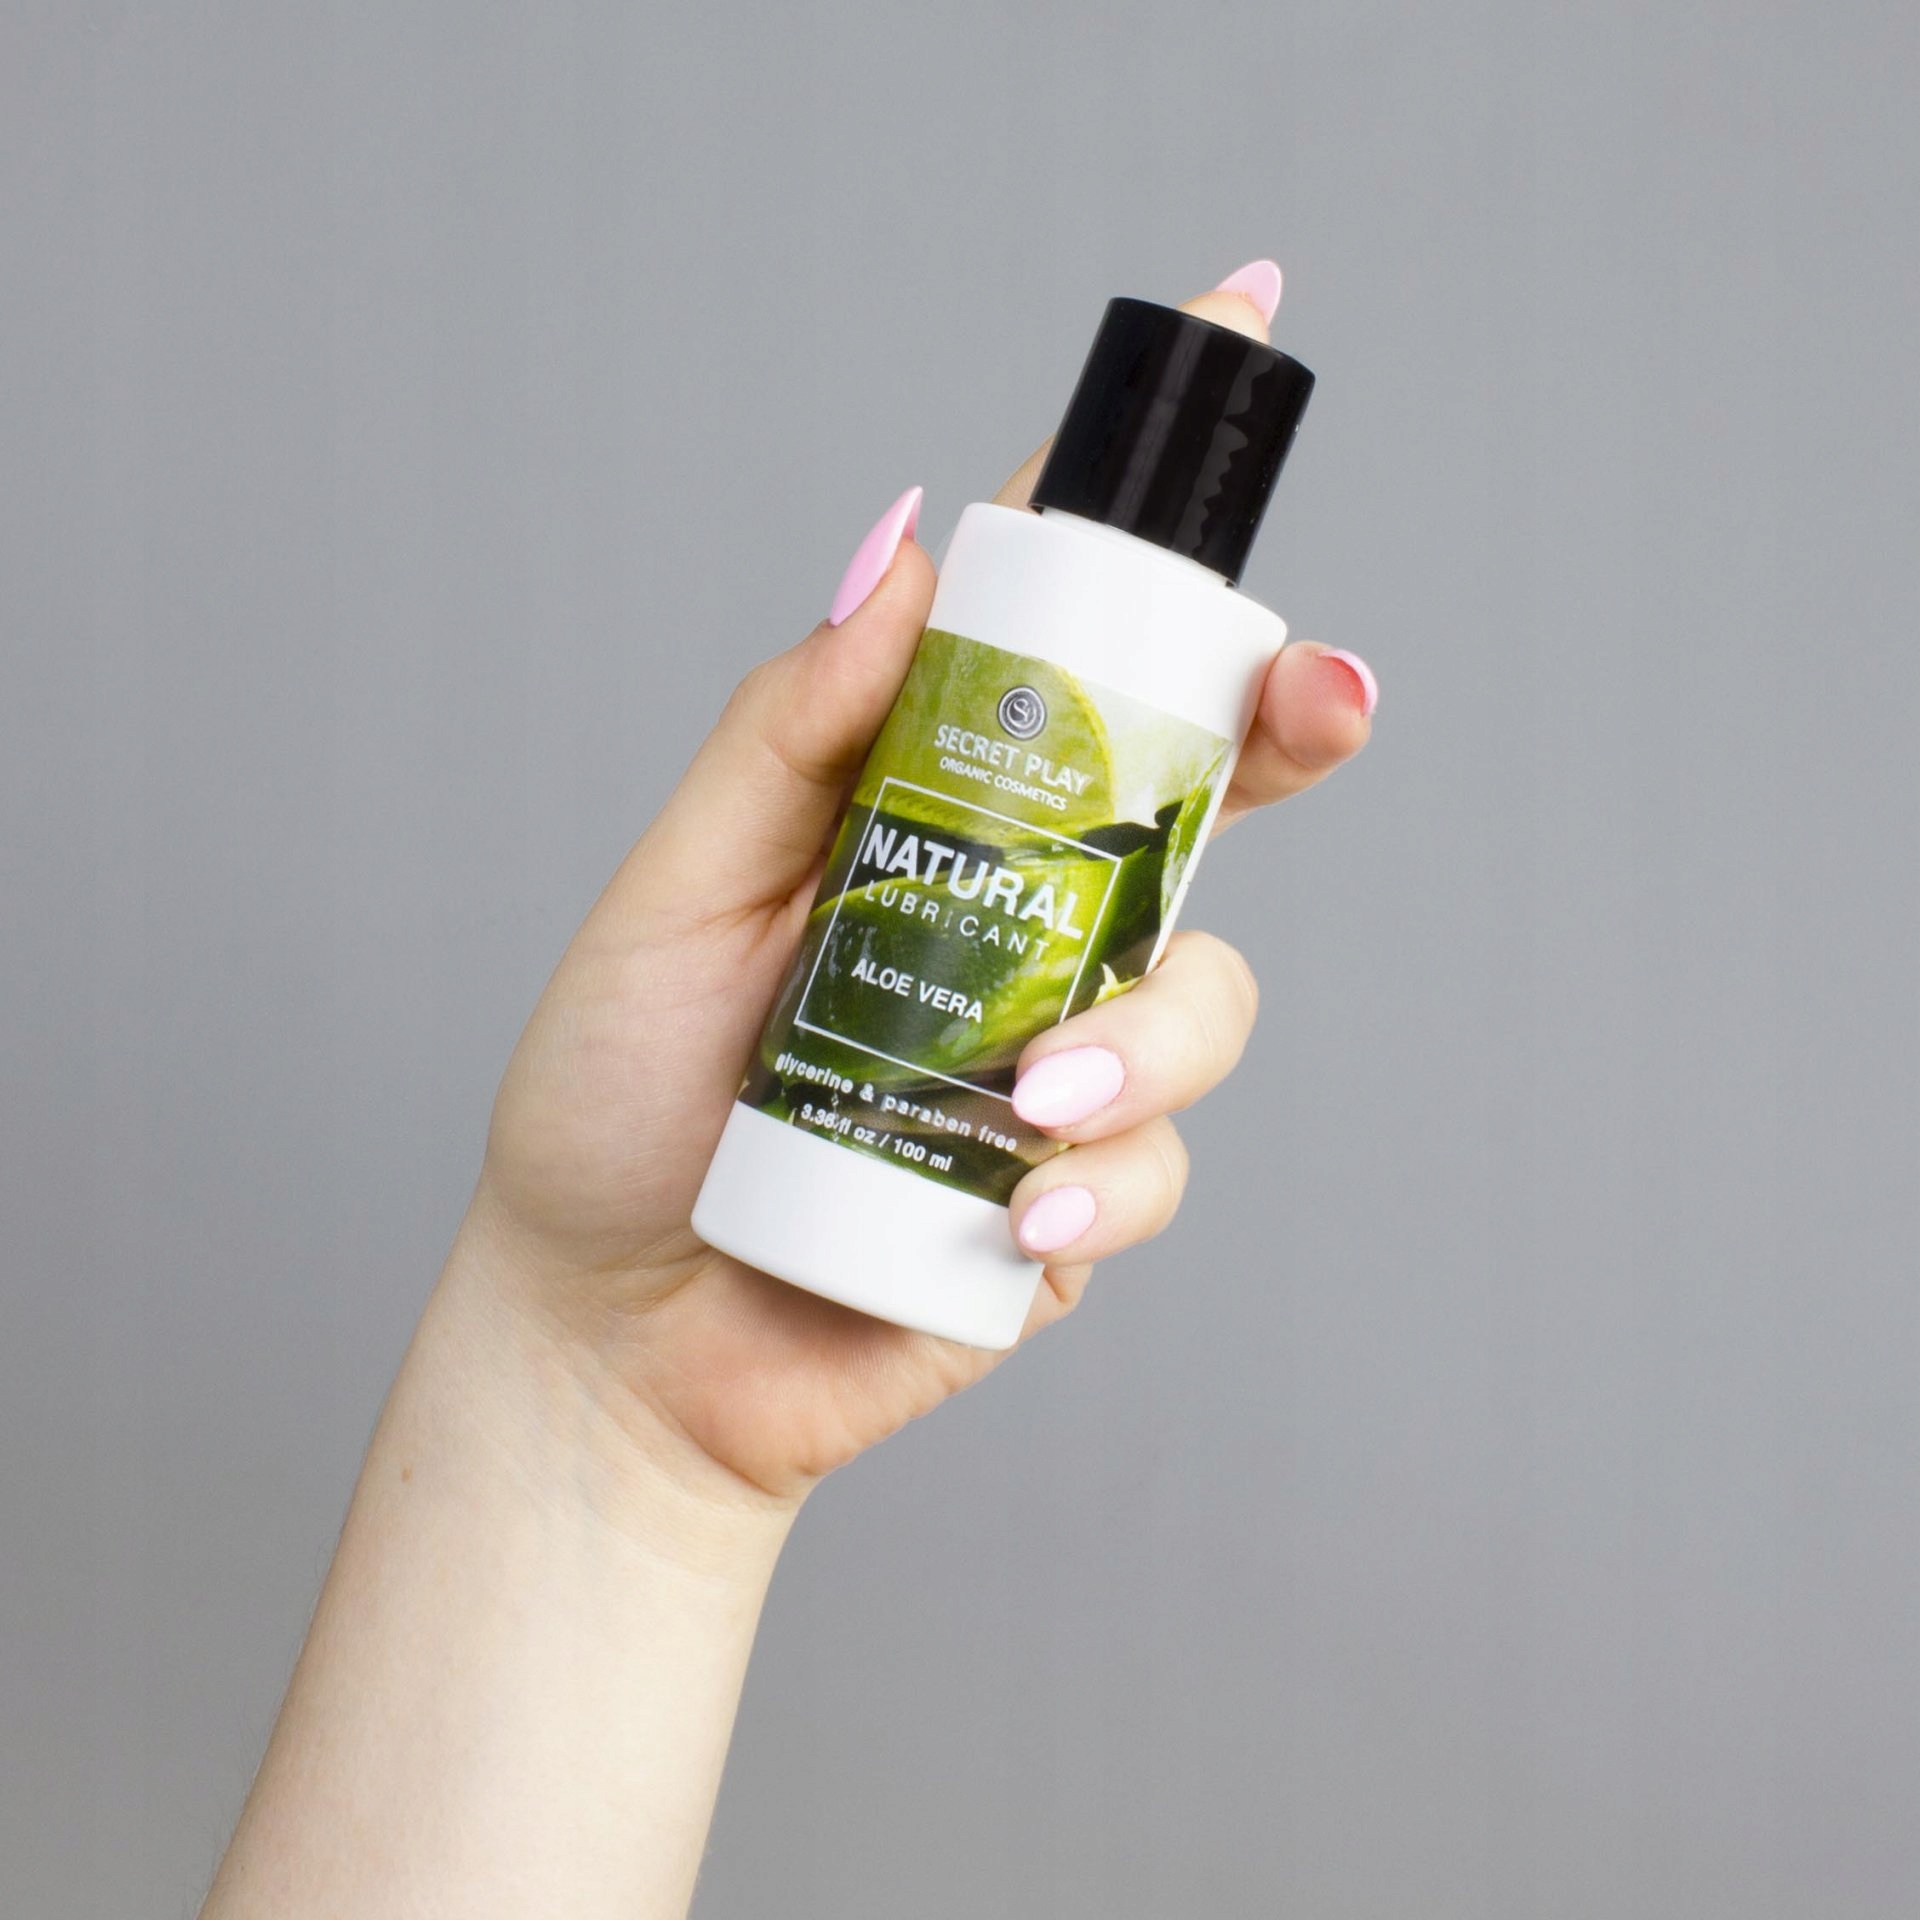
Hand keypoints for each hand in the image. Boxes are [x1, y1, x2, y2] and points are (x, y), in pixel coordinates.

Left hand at [463, 265, 1376, 1508]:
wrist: (617, 1338)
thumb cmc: (619, 1106)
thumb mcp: (677, 896)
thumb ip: (784, 739)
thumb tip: (895, 557)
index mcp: (929, 828)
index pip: (1064, 670)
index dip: (1153, 548)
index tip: (1246, 366)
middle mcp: (1019, 926)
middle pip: (1201, 801)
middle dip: (1289, 731)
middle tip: (1321, 706)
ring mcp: (1061, 1062)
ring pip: (1208, 996)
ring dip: (1149, 1039)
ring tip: (1023, 1105)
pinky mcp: (1077, 1199)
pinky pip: (1161, 1167)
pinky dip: (1107, 1183)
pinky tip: (1024, 1216)